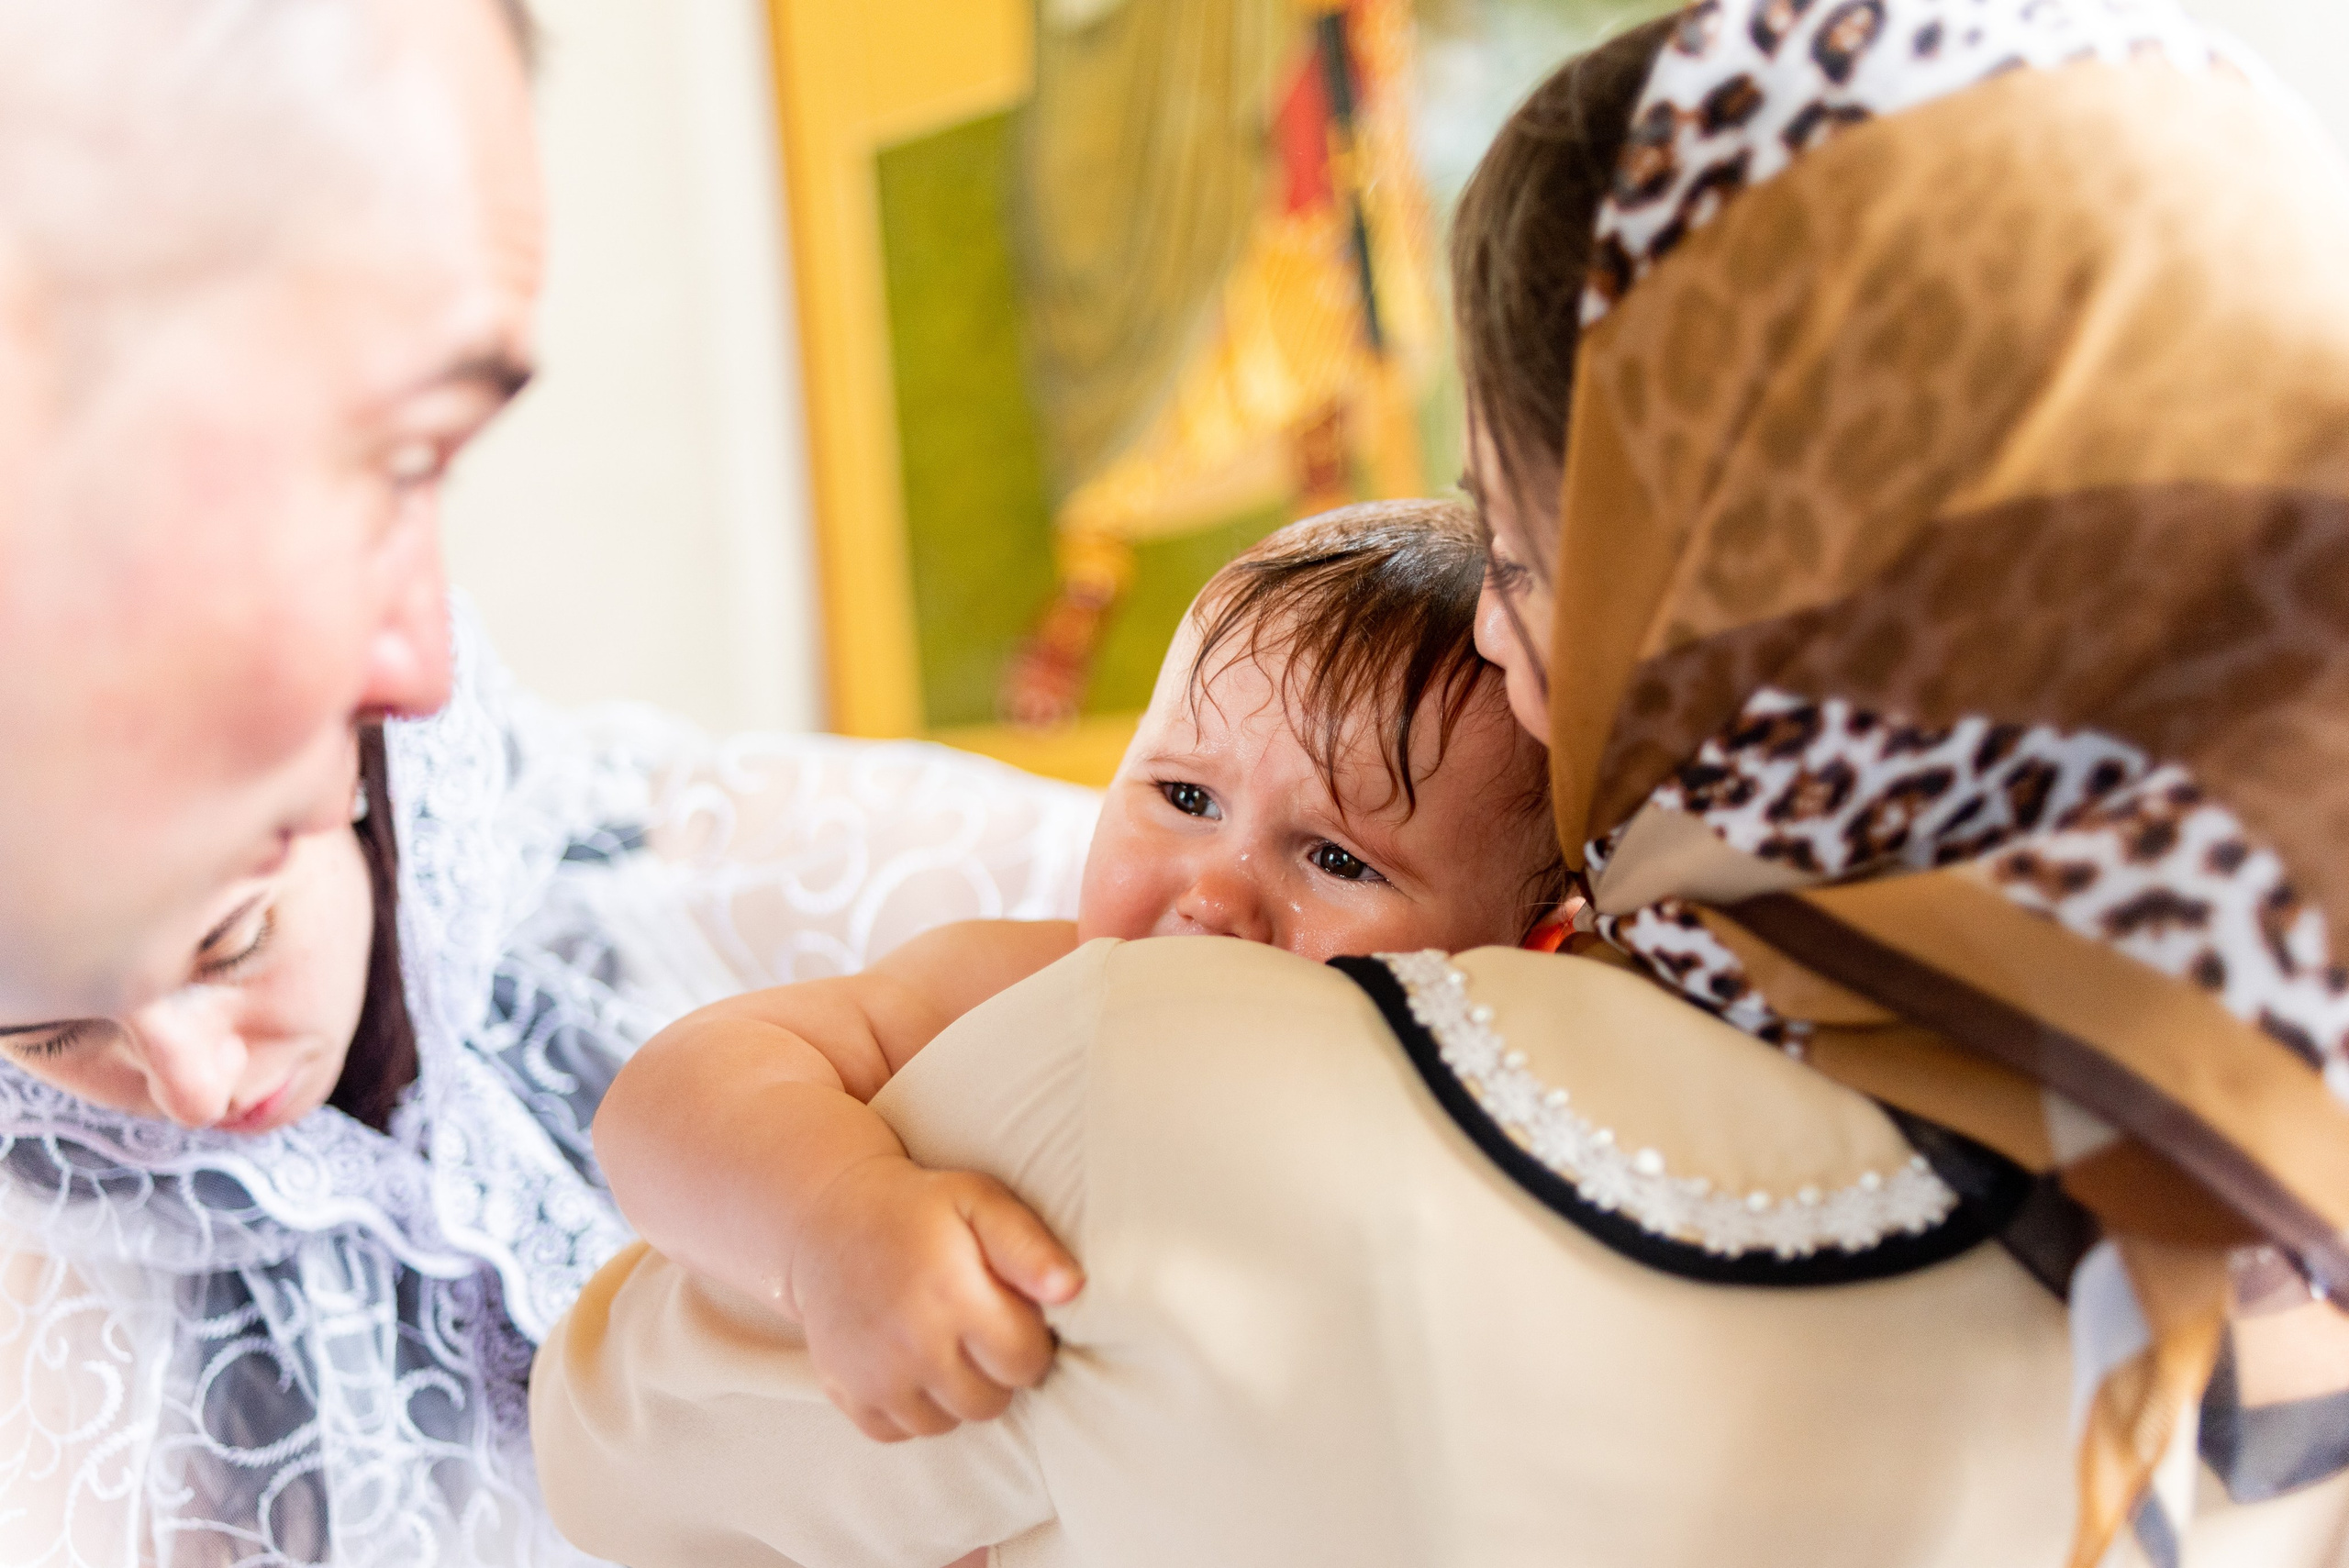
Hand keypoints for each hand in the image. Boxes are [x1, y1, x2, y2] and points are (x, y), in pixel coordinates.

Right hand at [790, 1155, 1082, 1442]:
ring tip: (944, 1343)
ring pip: (947, 1423)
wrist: (828, 1217)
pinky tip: (911, 1362)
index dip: (1029, 1340)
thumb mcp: (980, 1202)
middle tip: (977, 1328)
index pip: (1026, 1363)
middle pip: (989, 1402)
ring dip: (954, 1393)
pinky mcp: (846, 1394)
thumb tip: (1072, 1291)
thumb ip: (1030, 1246)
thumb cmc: (919, 1209)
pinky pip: (900, 1432)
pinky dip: (911, 1407)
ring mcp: (875, 1376)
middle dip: (995, 1371)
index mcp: (953, 1296)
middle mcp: (912, 1345)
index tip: (1011, 1312)